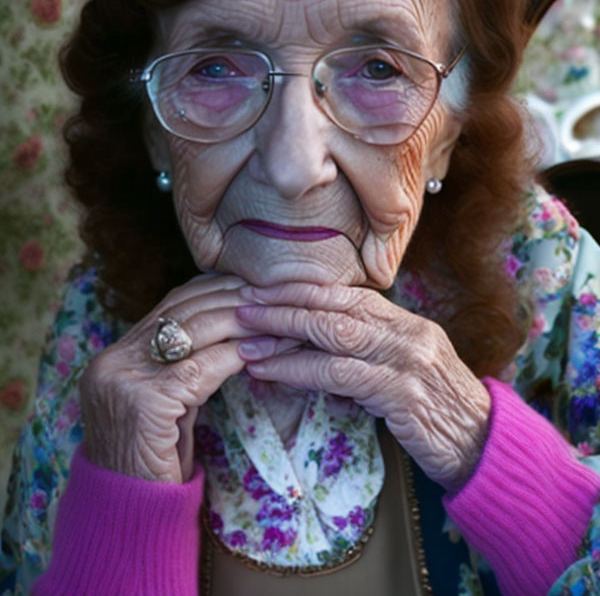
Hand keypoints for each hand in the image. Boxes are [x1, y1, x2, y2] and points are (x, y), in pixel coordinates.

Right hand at [80, 274, 297, 482]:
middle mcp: (111, 362)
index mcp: (115, 357)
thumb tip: (238, 329)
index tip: (257, 285)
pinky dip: (236, 355)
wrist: (131, 521)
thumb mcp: (169, 404)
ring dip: (245, 322)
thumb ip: (188, 364)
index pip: (173, 303)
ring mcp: (122, 380)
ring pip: (195, 331)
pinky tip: (264, 351)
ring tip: (281, 320)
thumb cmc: (158, 465)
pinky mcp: (143, 402)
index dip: (219, 289)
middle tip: (278, 295)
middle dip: (236, 298)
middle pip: (184, 310)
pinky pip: (201, 367)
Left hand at [235, 282, 490, 492]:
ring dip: (284, 334)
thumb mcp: (408, 374)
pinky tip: (270, 373)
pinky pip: (341, 375)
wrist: (486, 450)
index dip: (304, 290)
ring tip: (246, 339)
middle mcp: (410, 334)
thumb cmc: (440, 416)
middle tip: (243, 303)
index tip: (265, 289)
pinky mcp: (404, 394)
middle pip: (337, 307)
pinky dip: (299, 370)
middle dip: (286, 304)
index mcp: (409, 325)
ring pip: (335, 334)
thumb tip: (318, 348)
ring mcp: (409, 361)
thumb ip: (372, 354)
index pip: (349, 295)